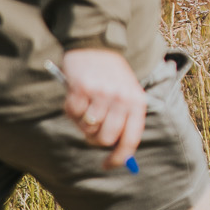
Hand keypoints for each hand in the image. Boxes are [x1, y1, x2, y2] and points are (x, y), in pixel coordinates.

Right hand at [59, 48, 145, 169]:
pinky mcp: (81, 88)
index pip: (130, 140)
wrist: (98, 44)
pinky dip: (71, 110)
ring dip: (82, 122)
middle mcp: (121, 98)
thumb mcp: (128, 93)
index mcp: (137, 102)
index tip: (108, 165)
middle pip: (105, 139)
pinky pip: (72, 114)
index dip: (119, 158)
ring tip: (87, 106)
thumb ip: (125, 120)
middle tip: (92, 130)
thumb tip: (116, 153)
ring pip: (87, 128)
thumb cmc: (113, 75)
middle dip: (96, 140)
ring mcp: (101, 93)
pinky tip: (77, 96)